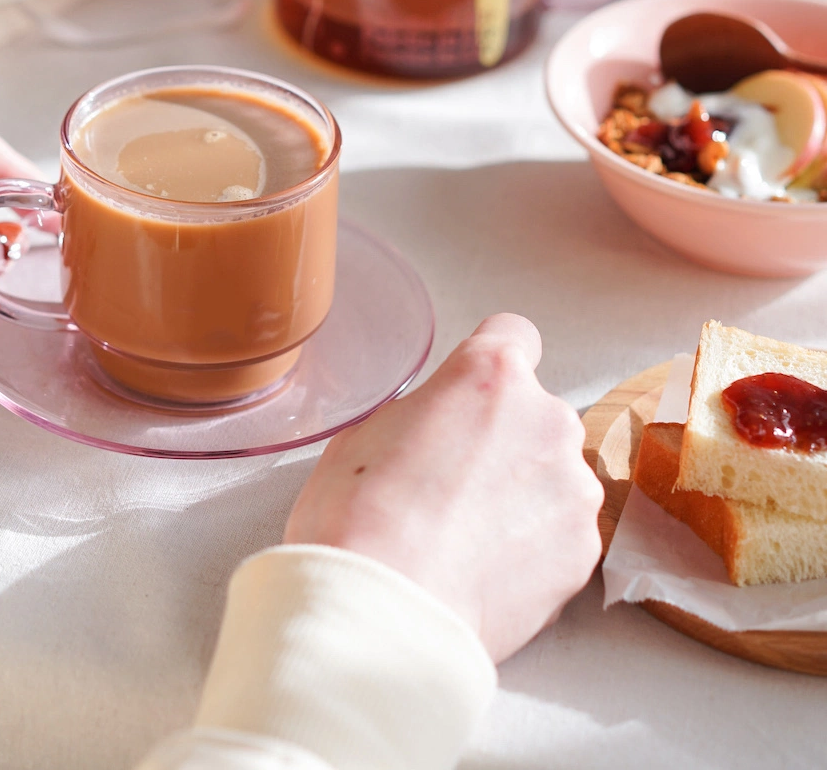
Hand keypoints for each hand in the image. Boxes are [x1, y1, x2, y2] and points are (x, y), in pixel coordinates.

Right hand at [284, 313, 602, 662]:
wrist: (383, 611)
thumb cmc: (359, 517)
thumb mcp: (367, 433)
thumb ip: (421, 415)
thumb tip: (434, 432)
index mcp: (490, 374)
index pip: (513, 334)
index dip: (488, 365)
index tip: (473, 394)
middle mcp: (547, 419)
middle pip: (534, 413)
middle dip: (503, 439)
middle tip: (452, 483)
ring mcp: (574, 488)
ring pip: (553, 475)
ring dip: (523, 494)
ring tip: (467, 538)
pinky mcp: (585, 552)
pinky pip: (562, 533)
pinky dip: (534, 547)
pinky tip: (486, 570)